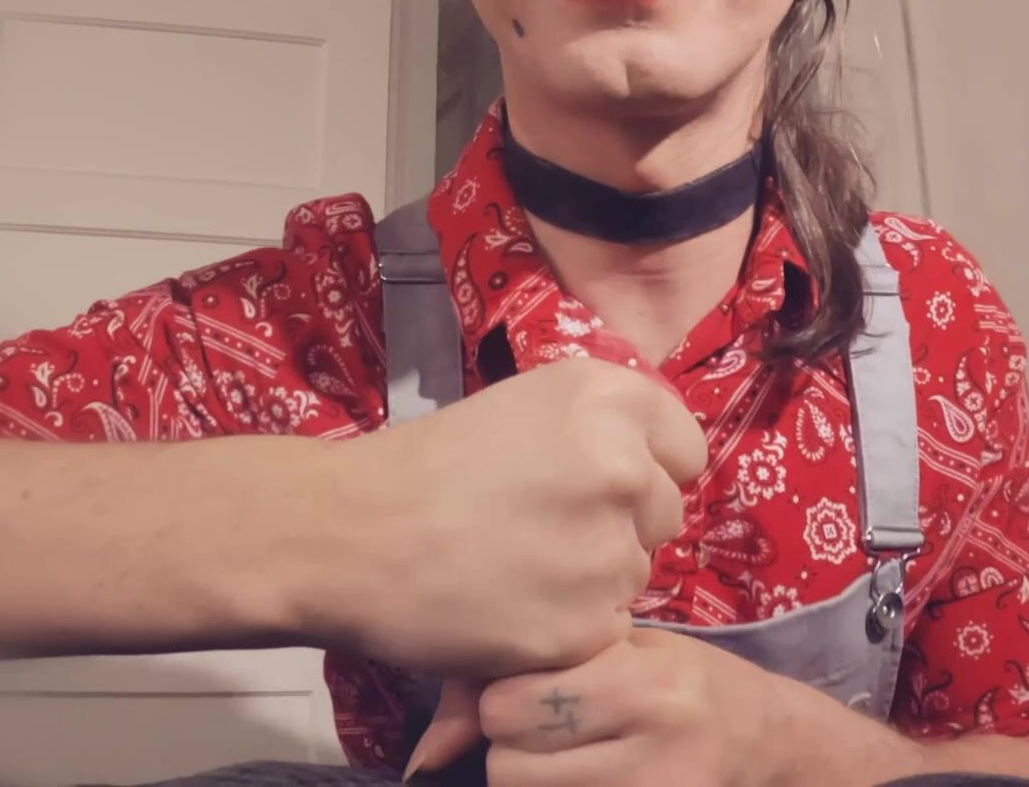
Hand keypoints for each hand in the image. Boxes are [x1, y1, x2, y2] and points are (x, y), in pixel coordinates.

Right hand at [326, 358, 707, 676]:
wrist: (344, 534)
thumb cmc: (420, 467)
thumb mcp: (521, 409)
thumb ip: (599, 431)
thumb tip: (655, 469)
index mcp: (606, 397)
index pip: (684, 448)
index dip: (646, 472)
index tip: (599, 487)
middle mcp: (622, 465)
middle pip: (663, 515)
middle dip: (618, 528)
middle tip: (540, 531)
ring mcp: (609, 547)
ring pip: (635, 575)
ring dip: (592, 581)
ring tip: (514, 570)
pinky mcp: (587, 622)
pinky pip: (606, 631)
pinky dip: (568, 631)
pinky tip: (509, 609)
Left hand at [408, 629, 790, 786]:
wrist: (768, 743)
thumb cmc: (684, 682)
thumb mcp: (621, 652)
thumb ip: (524, 679)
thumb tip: (424, 759)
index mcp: (647, 684)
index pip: (510, 704)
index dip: (503, 699)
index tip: (530, 692)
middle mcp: (656, 750)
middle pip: (509, 768)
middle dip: (512, 750)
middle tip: (548, 733)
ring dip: (530, 782)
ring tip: (567, 759)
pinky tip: (583, 777)